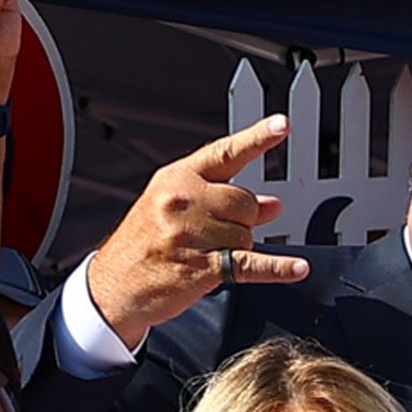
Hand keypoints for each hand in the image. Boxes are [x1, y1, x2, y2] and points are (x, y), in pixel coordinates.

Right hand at [84, 118, 304, 345]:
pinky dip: (278, 268)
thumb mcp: (175, 210)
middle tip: (214, 234)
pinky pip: (251, 263)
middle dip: (241, 220)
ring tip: (207, 253)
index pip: (225, 152)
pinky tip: (297, 268)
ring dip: (238, 248)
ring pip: (248, 234)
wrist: (114, 287)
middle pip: (246, 202)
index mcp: (177, 178)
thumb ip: (224, 200)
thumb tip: (274, 205)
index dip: (258, 138)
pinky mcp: (202, 266)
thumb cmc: (145, 245)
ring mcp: (190, 232)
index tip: (283, 124)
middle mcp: (183, 199)